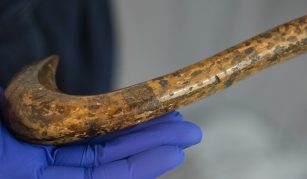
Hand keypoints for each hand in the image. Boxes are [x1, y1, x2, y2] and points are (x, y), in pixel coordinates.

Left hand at [0, 87, 201, 178]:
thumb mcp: (7, 103)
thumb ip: (33, 90)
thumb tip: (54, 63)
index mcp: (41, 144)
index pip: (94, 134)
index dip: (129, 123)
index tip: (158, 110)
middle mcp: (54, 167)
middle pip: (112, 152)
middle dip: (152, 138)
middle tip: (185, 126)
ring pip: (116, 170)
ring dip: (154, 154)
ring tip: (184, 140)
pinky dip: (139, 172)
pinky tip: (165, 158)